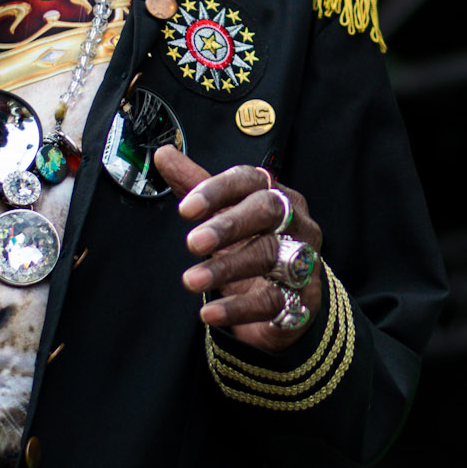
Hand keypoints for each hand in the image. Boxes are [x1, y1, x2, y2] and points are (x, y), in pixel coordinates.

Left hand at [155, 146, 325, 354]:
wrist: (291, 293)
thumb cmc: (254, 242)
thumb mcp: (226, 213)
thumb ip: (196, 185)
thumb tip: (163, 154)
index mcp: (275, 193)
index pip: (249, 180)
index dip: (218, 190)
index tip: (185, 208)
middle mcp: (295, 221)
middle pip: (267, 212)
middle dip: (229, 225)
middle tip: (192, 242)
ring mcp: (302, 258)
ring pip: (268, 256)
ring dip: (227, 267)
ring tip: (191, 280)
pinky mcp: (302, 298)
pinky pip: (271, 301)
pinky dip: (238, 308)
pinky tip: (208, 313)